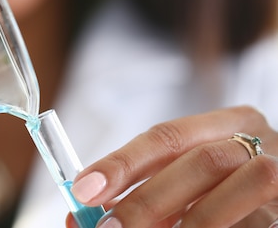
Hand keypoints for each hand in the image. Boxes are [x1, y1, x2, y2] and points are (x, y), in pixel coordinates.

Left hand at [68, 106, 277, 227]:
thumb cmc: (227, 182)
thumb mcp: (184, 173)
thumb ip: (140, 187)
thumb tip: (79, 215)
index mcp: (229, 122)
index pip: (166, 136)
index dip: (122, 163)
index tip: (84, 189)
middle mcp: (260, 143)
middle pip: (200, 163)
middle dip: (147, 200)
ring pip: (231, 198)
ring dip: (185, 225)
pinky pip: (253, 227)